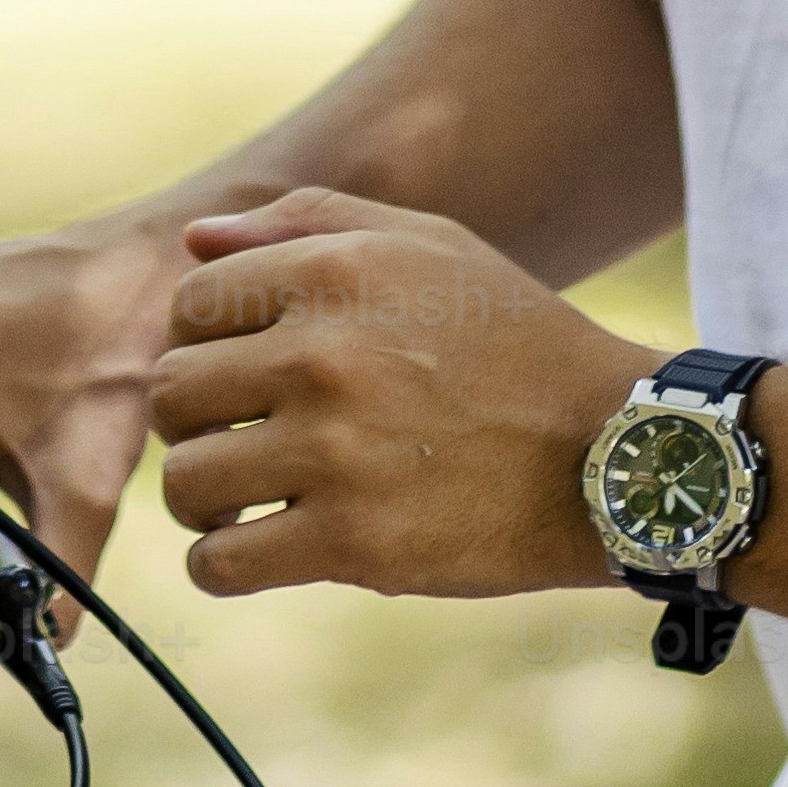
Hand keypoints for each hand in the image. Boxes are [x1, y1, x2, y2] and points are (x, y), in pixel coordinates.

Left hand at [146, 190, 657, 605]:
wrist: (615, 452)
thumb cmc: (518, 342)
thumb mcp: (431, 245)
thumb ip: (308, 222)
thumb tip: (196, 241)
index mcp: (336, 272)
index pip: (191, 304)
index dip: (203, 343)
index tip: (241, 375)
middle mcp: (324, 356)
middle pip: (172, 393)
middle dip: (195, 422)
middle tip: (239, 439)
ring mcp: (336, 453)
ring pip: (186, 483)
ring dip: (204, 499)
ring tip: (245, 499)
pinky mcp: (354, 544)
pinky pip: (222, 564)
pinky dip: (223, 564)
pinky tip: (258, 549)